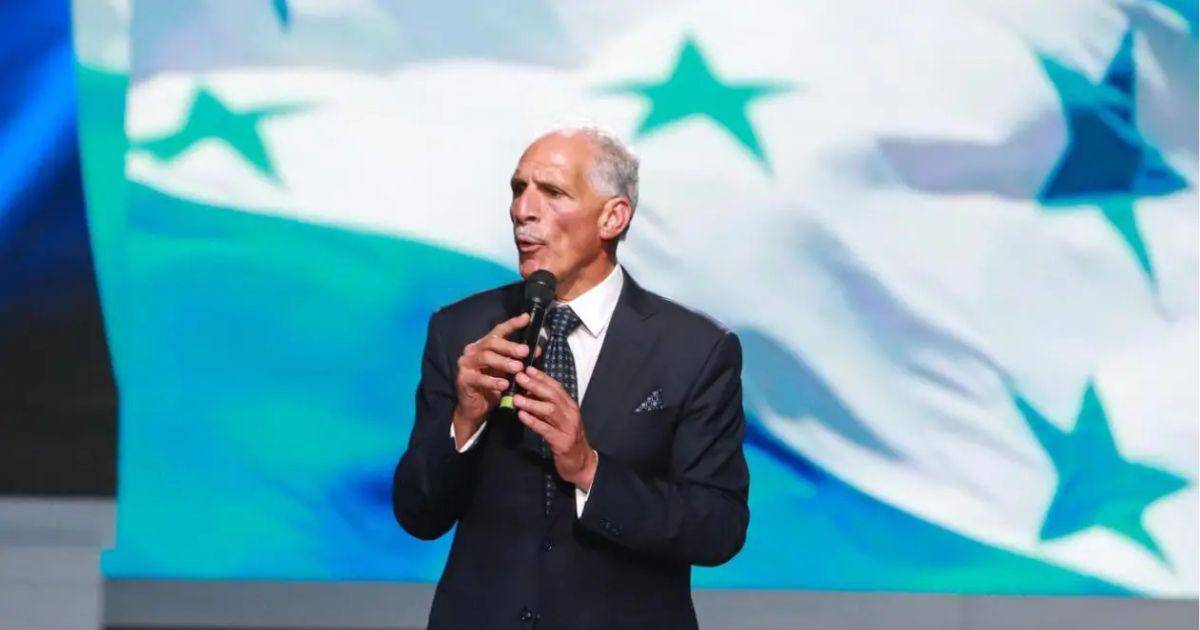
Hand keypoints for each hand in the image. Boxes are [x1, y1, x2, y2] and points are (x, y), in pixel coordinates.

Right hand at [452, 313, 531, 447]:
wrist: (475, 408)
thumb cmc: (492, 386)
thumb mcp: (507, 371)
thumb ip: (518, 359)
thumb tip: (536, 349)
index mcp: (483, 345)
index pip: (498, 331)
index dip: (512, 324)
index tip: (526, 318)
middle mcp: (472, 351)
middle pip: (491, 342)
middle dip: (510, 346)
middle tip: (525, 351)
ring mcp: (465, 364)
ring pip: (485, 357)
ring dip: (503, 361)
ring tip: (518, 368)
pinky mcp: (463, 379)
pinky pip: (479, 378)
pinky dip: (493, 381)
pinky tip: (505, 385)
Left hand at [512, 366, 598, 491]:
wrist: (581, 463)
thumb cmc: (567, 438)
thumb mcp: (560, 419)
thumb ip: (548, 406)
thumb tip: (529, 392)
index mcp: (570, 406)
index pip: (556, 387)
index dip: (542, 377)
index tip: (527, 368)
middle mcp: (571, 414)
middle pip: (553, 395)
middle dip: (536, 385)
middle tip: (519, 377)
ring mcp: (568, 428)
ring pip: (550, 410)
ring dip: (532, 403)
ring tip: (516, 398)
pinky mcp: (562, 442)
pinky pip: (546, 429)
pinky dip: (533, 421)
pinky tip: (522, 416)